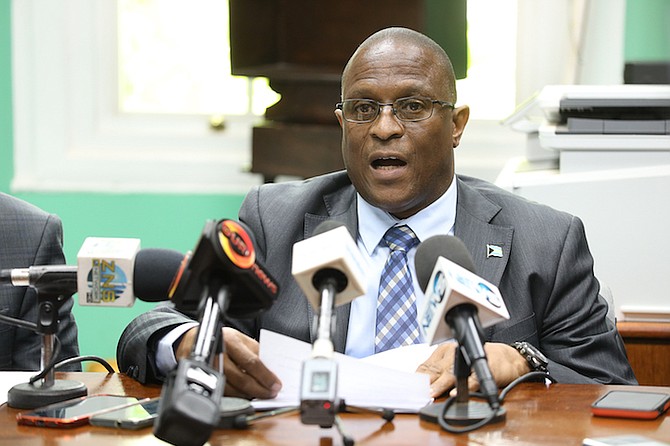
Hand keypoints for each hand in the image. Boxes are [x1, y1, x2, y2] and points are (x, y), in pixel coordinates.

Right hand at [175, 326, 281, 399]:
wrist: (192, 340)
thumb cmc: (221, 339)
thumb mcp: (239, 338)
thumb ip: (255, 351)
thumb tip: (272, 369)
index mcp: (230, 341)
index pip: (251, 362)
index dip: (266, 375)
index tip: (276, 384)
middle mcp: (218, 356)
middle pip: (242, 379)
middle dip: (260, 389)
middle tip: (271, 393)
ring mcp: (209, 370)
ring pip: (233, 389)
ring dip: (250, 395)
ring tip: (262, 395)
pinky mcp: (204, 381)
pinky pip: (224, 393)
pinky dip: (238, 396)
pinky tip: (246, 395)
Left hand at [416, 342, 530, 397]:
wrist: (508, 358)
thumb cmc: (478, 360)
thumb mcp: (455, 363)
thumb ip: (440, 374)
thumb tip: (423, 388)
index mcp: (445, 350)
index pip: (427, 365)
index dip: (418, 379)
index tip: (412, 390)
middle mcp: (455, 352)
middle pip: (437, 370)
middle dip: (427, 383)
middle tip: (419, 394)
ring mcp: (470, 360)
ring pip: (451, 373)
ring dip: (440, 385)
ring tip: (432, 394)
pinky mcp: (484, 369)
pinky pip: (472, 380)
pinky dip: (464, 388)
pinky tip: (456, 394)